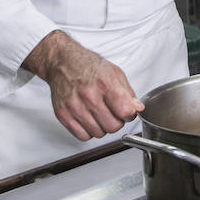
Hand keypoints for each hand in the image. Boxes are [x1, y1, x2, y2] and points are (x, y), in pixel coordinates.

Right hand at [22, 30, 144, 140]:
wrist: (63, 63)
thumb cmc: (89, 66)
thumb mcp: (115, 73)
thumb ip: (128, 93)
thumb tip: (137, 108)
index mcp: (105, 84)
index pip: (125, 111)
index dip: (129, 114)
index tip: (127, 111)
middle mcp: (89, 96)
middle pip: (112, 126)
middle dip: (117, 122)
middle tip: (113, 113)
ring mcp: (74, 106)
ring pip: (98, 133)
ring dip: (102, 127)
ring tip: (100, 114)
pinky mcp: (63, 114)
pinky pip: (82, 136)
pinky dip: (88, 131)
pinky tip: (89, 120)